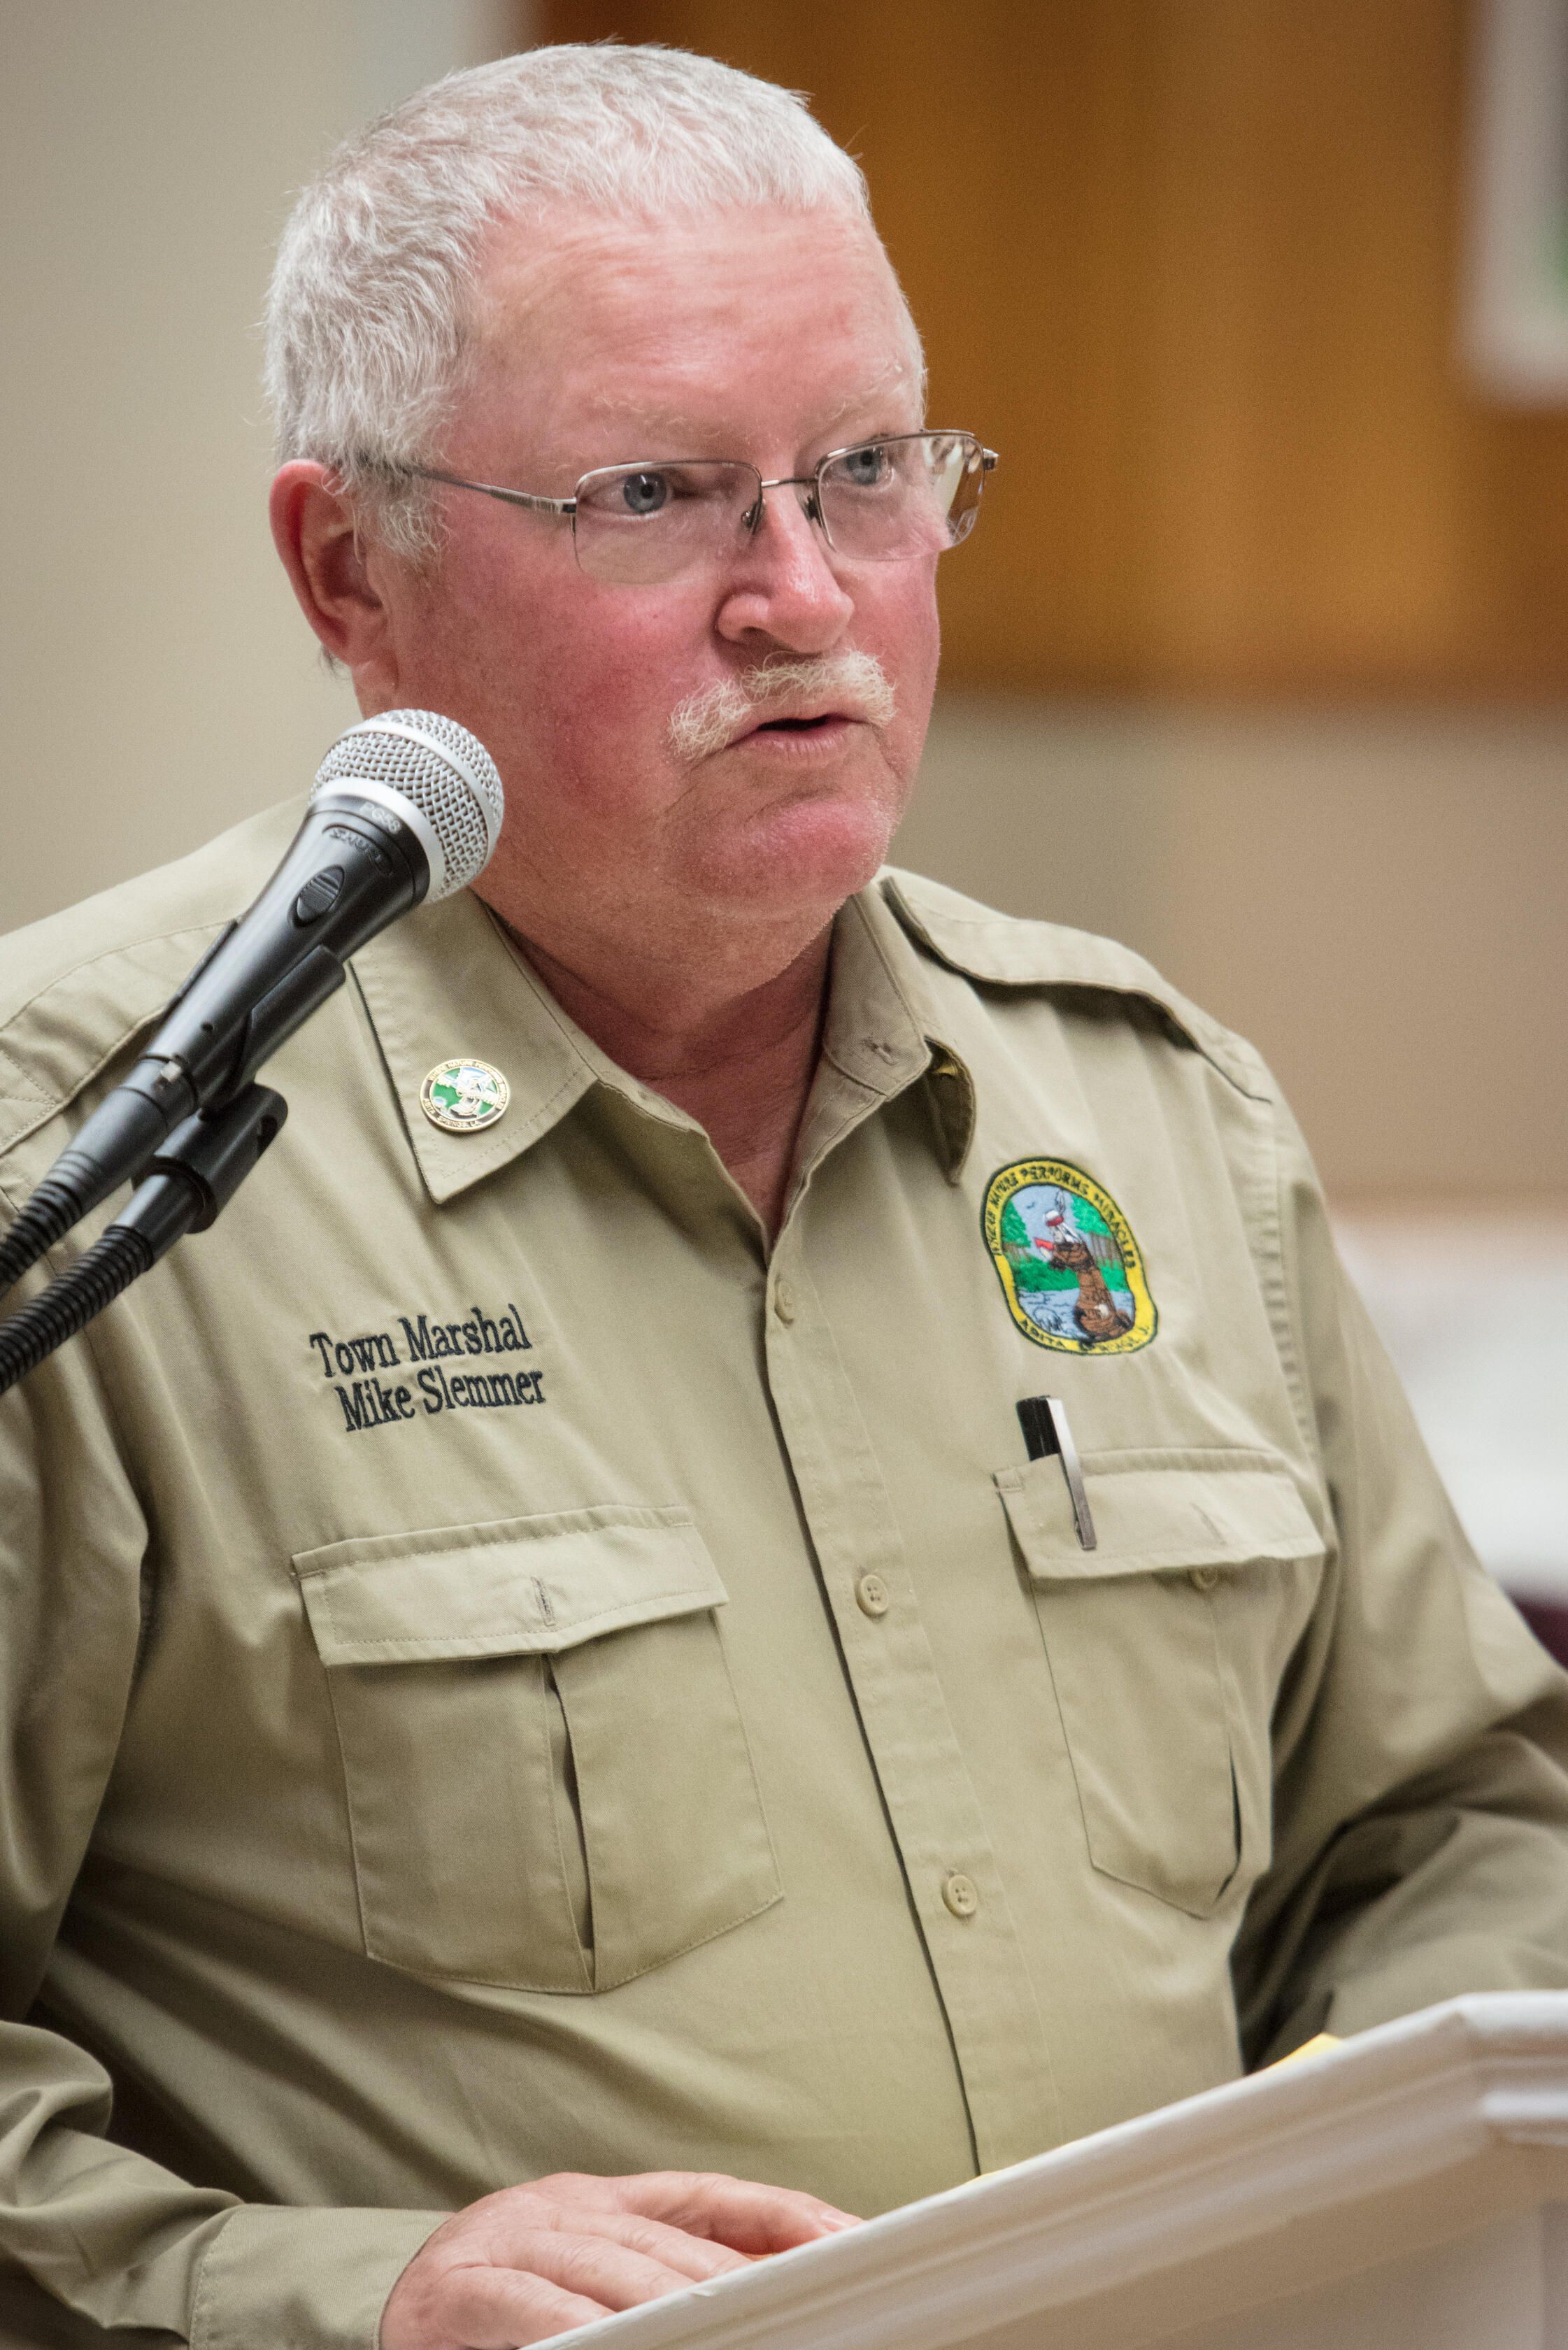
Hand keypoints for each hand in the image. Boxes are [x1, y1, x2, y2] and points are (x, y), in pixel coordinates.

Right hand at [378, 2168, 860, 2348]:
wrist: (382, 2305)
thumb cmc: (503, 2301)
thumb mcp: (595, 2274)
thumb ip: (668, 2271)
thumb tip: (764, 2288)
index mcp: (603, 2199)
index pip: (710, 2197)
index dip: (780, 2215)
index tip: (847, 2237)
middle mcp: (564, 2206)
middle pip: (670, 2238)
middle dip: (737, 2277)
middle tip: (794, 2306)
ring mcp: (513, 2240)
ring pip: (611, 2267)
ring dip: (671, 2303)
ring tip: (727, 2325)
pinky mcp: (463, 2289)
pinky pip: (537, 2307)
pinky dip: (581, 2329)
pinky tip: (616, 2345)